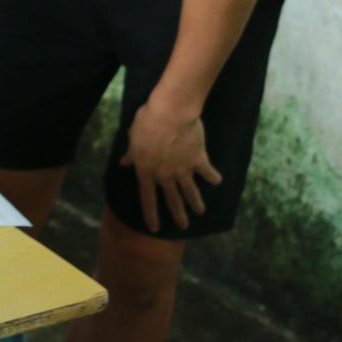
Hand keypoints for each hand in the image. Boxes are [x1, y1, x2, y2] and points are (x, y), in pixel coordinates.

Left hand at [119, 99, 222, 232]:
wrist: (171, 113)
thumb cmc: (147, 122)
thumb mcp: (133, 137)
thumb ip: (131, 153)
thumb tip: (124, 162)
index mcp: (146, 171)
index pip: (147, 199)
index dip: (150, 215)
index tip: (154, 228)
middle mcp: (165, 175)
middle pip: (172, 200)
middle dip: (178, 215)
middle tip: (183, 227)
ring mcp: (183, 169)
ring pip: (190, 191)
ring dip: (196, 203)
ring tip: (200, 212)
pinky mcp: (198, 159)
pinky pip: (207, 172)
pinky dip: (213, 177)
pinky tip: (217, 182)